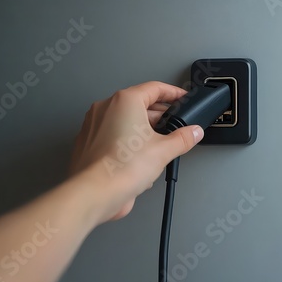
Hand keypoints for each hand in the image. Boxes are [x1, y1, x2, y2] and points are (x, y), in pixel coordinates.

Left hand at [70, 81, 203, 222]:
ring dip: (143, 128)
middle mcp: (106, 108)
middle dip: (159, 114)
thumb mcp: (164, 150)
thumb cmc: (123, 167)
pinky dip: (127, 140)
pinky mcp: (88, 142)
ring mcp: (94, 125)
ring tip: (158, 145)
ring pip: (124, 119)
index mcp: (125, 101)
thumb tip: (193, 132)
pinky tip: (139, 157)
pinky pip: (113, 134)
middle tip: (175, 124)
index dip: (172, 92)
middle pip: (138, 103)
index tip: (181, 97)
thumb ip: (183, 138)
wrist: (96, 192)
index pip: (154, 88)